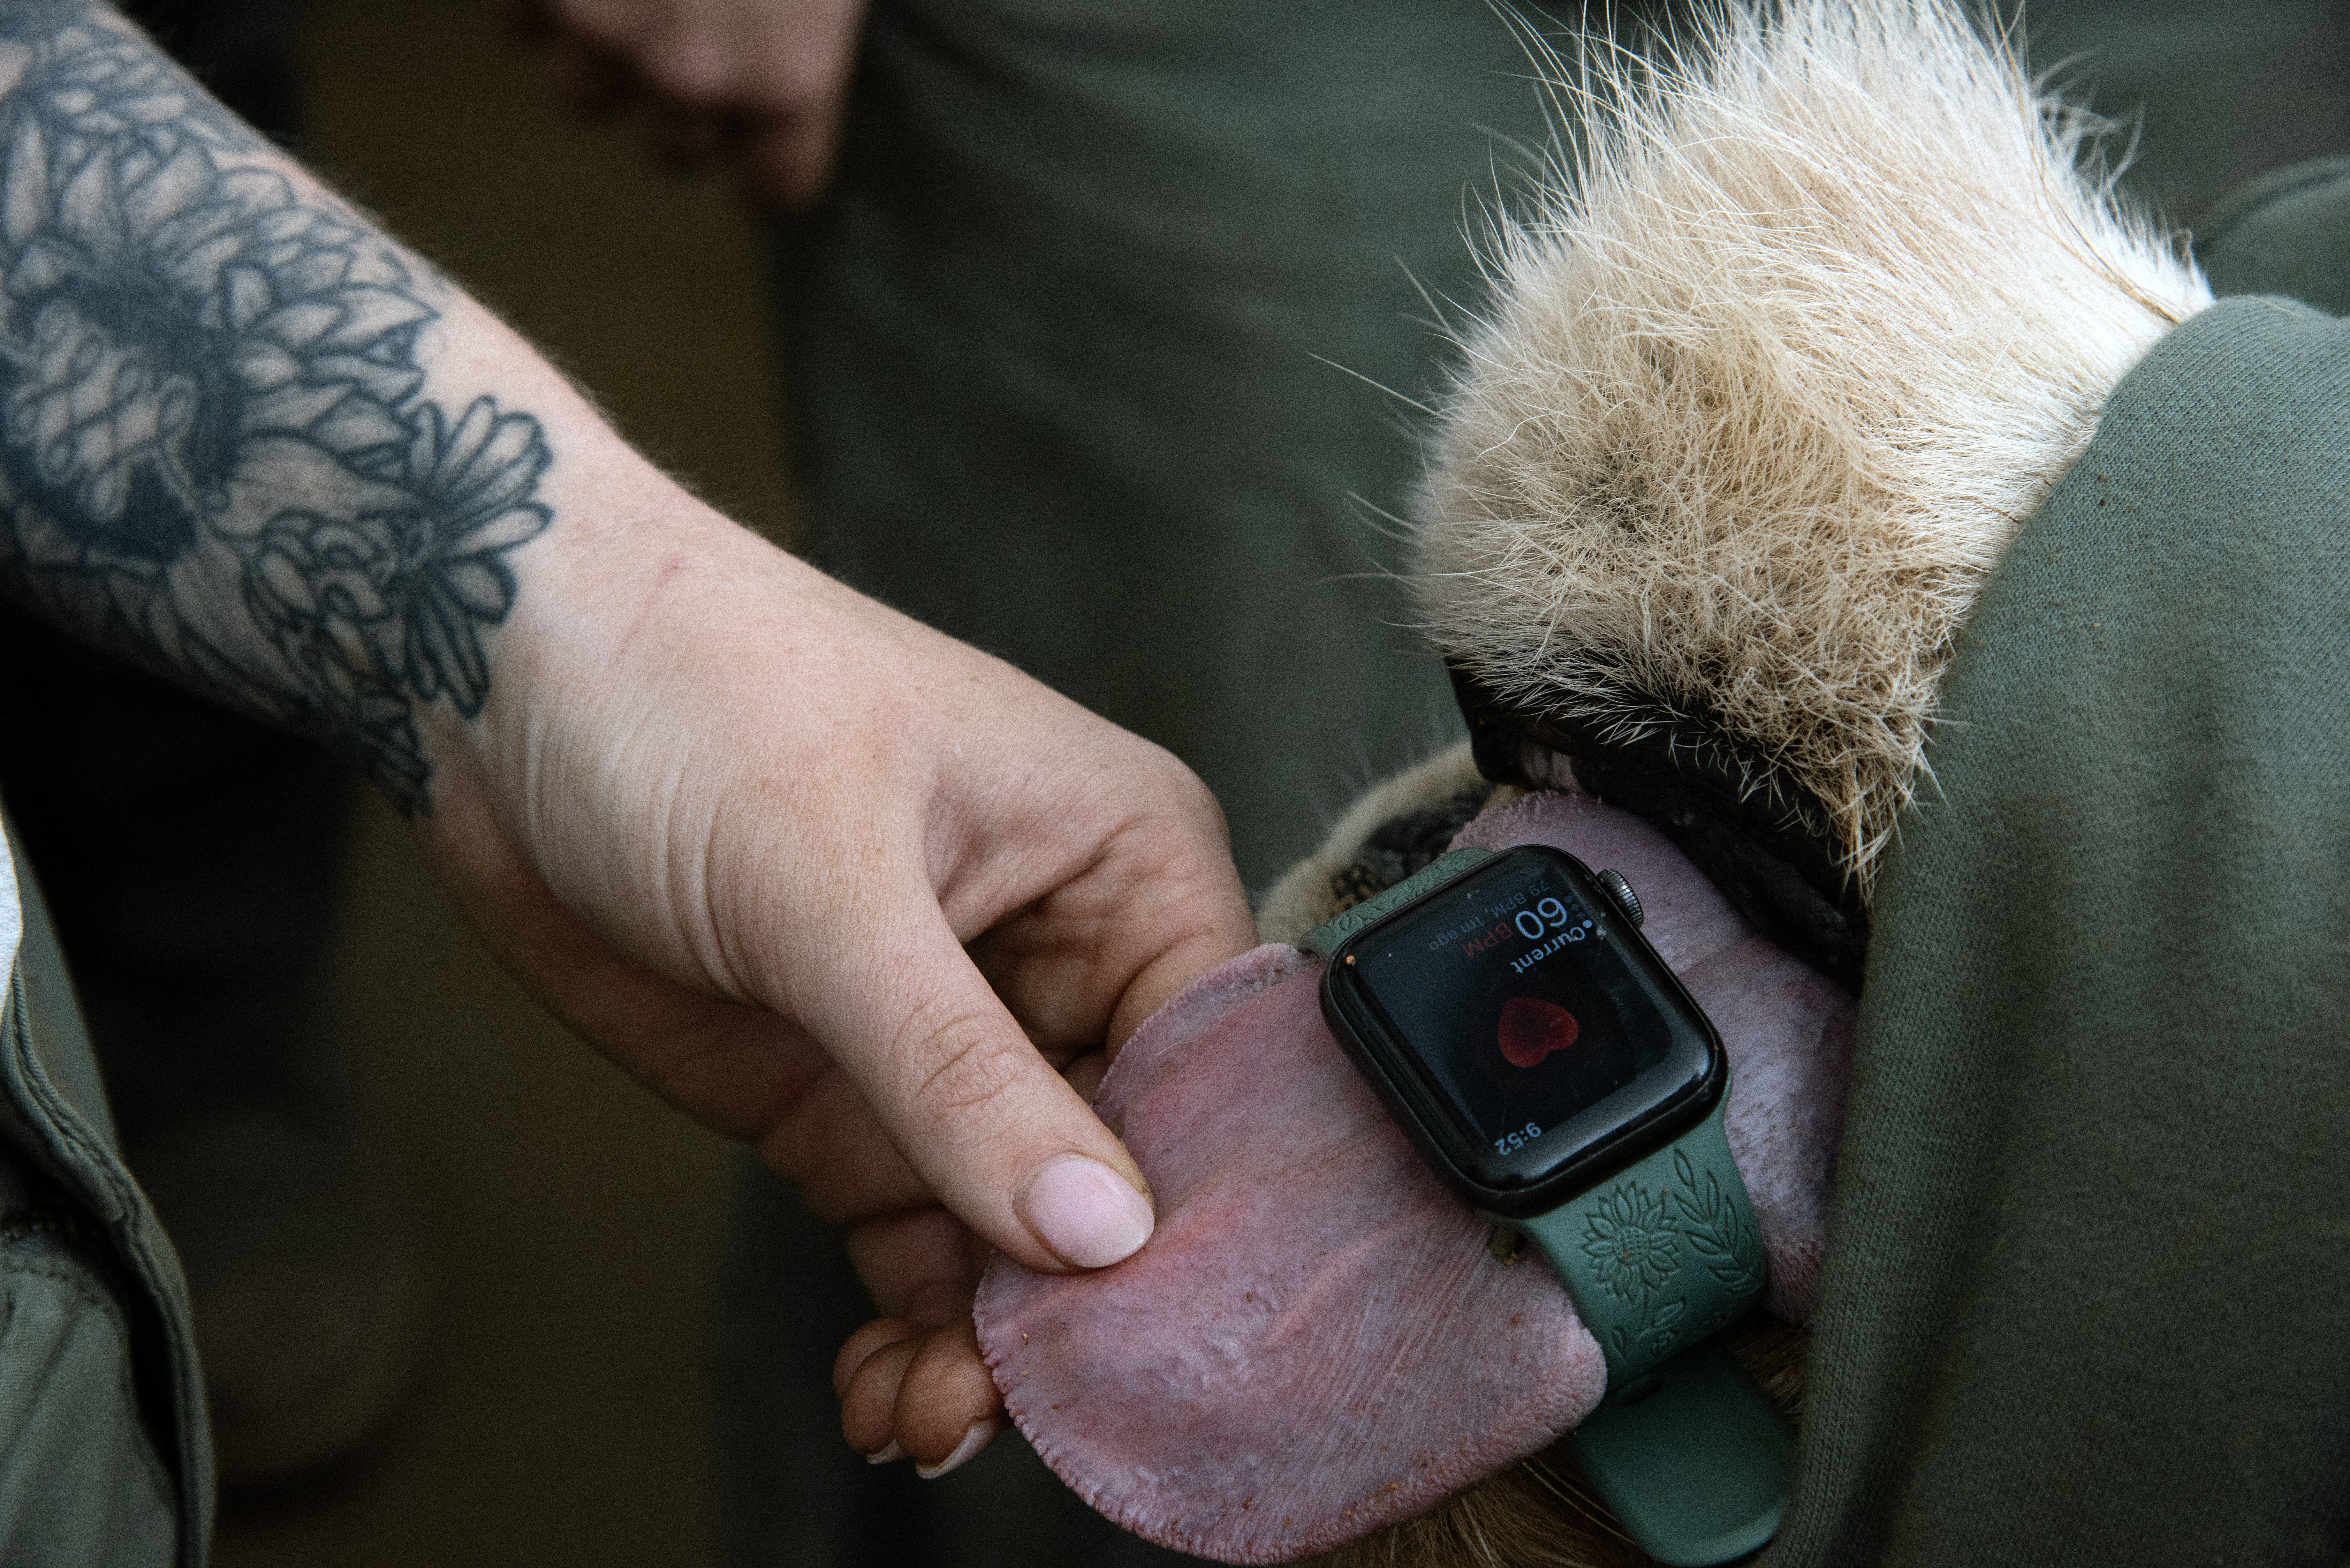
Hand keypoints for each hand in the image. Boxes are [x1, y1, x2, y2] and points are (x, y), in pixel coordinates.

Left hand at [404, 389, 1254, 1468]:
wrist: (495, 685)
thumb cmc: (694, 695)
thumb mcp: (834, 888)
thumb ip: (961, 1073)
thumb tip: (1100, 1235)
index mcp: (1120, 861)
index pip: (1208, 1065)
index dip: (1193, 1210)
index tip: (1153, 1340)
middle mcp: (1061, 953)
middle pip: (1121, 1168)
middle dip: (1078, 1298)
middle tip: (1021, 1410)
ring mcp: (951, 1035)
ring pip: (1015, 1225)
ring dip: (987, 1338)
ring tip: (927, 1425)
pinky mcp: (848, 1092)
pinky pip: (917, 1235)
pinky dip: (912, 1324)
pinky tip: (884, 1397)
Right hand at [497, 0, 868, 209]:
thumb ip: (806, 35)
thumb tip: (790, 77)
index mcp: (789, 73)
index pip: (775, 186)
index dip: (767, 175)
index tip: (761, 172)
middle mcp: (690, 74)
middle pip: (674, 151)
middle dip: (683, 108)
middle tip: (694, 41)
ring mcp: (600, 28)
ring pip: (583, 95)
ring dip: (603, 57)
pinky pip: (519, 24)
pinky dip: (540, 0)